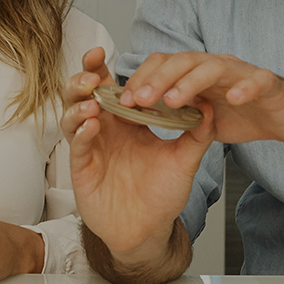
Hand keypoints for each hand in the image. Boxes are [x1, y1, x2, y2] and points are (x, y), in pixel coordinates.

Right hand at [65, 46, 214, 256]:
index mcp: (126, 121)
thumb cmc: (161, 195)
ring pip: (72, 115)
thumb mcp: (184, 161)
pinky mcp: (83, 168)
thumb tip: (211, 106)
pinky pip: (78, 145)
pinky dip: (82, 132)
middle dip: (82, 79)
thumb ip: (196, 134)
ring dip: (78, 103)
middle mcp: (105, 129)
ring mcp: (91, 147)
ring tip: (93, 99)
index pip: (111, 87)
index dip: (101, 68)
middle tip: (91, 74)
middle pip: (83, 95)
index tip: (103, 53)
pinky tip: (92, 125)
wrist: (149, 230)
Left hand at [117, 49, 283, 145]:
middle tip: (139, 99)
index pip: (164, 66)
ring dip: (190, 82)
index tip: (123, 101)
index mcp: (199, 74)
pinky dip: (245, 88)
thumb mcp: (205, 120)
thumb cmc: (246, 113)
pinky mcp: (269, 83)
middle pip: (182, 62)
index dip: (142, 80)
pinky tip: (233, 99)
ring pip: (213, 67)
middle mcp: (217, 67)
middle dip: (158, 80)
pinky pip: (257, 81)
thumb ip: (179, 117)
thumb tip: (142, 121)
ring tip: (172, 100)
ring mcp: (243, 72)